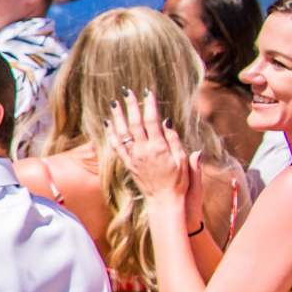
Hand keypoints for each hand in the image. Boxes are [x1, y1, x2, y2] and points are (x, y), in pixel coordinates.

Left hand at [108, 89, 192, 208]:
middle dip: (131, 105)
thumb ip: (174, 140)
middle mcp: (144, 151)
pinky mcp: (128, 164)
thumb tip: (166, 122)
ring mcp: (134, 157)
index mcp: (159, 148)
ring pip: (122, 133)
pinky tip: (109, 124)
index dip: (149, 105)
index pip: (152, 121)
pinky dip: (111, 134)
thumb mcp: (182, 160)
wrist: (164, 201)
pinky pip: (117, 147)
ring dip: (118, 117)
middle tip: (127, 91)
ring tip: (114, 103)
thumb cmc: (179, 181)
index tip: (147, 92)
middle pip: (135, 123)